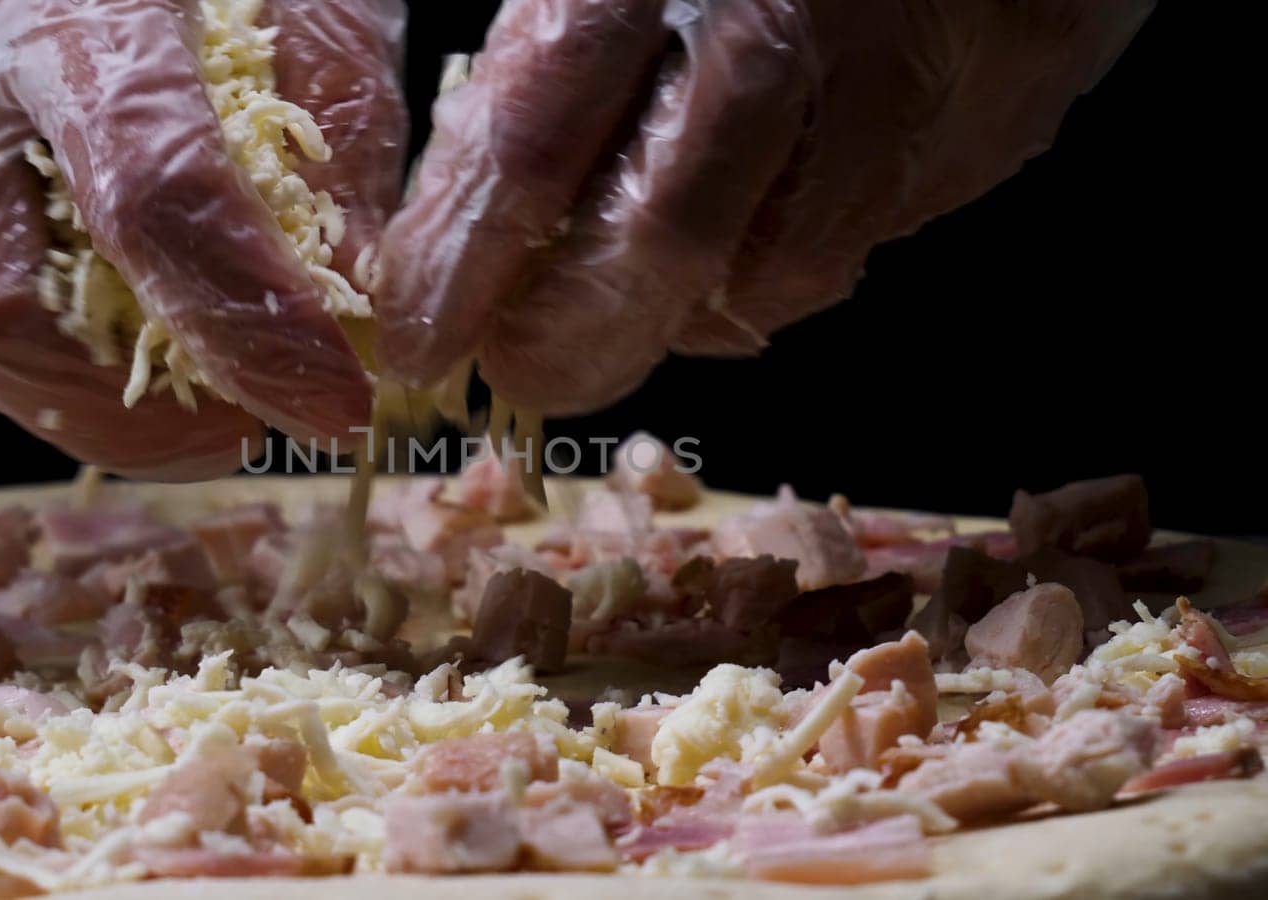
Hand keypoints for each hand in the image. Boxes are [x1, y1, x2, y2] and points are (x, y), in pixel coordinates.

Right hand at [0, 0, 405, 479]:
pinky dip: (62, 358)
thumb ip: (342, 132)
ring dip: (86, 402)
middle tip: (245, 430)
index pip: (156, 196)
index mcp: (91, 10)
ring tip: (202, 417)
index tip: (338, 401)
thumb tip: (359, 292)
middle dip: (128, 405)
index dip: (247, 321)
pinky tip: (149, 361)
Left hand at [374, 0, 1153, 414]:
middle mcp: (795, 12)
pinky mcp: (1004, 99)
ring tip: (649, 283)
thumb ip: (551, 46)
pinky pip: (879, 228)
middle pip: (671, 232)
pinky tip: (770, 205)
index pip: (537, 134)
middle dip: (581, 331)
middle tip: (526, 369)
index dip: (466, 257)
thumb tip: (466, 201)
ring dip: (696, 305)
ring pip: (785, 262)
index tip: (422, 334)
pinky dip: (798, 246)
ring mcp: (917, 65)